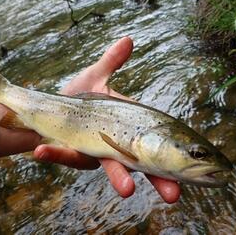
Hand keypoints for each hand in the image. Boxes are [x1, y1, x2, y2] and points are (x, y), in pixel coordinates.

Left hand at [34, 37, 180, 202]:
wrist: (47, 109)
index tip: (193, 169)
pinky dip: (55, 153)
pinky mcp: (71, 152)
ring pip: (108, 167)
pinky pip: (65, 154)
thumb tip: (129, 40)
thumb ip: (111, 62)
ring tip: (128, 190)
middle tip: (175, 195)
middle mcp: (114, 144)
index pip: (154, 141)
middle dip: (157, 179)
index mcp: (126, 126)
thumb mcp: (95, 77)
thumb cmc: (74, 97)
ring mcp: (93, 151)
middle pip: (139, 163)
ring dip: (117, 177)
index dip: (172, 155)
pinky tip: (42, 150)